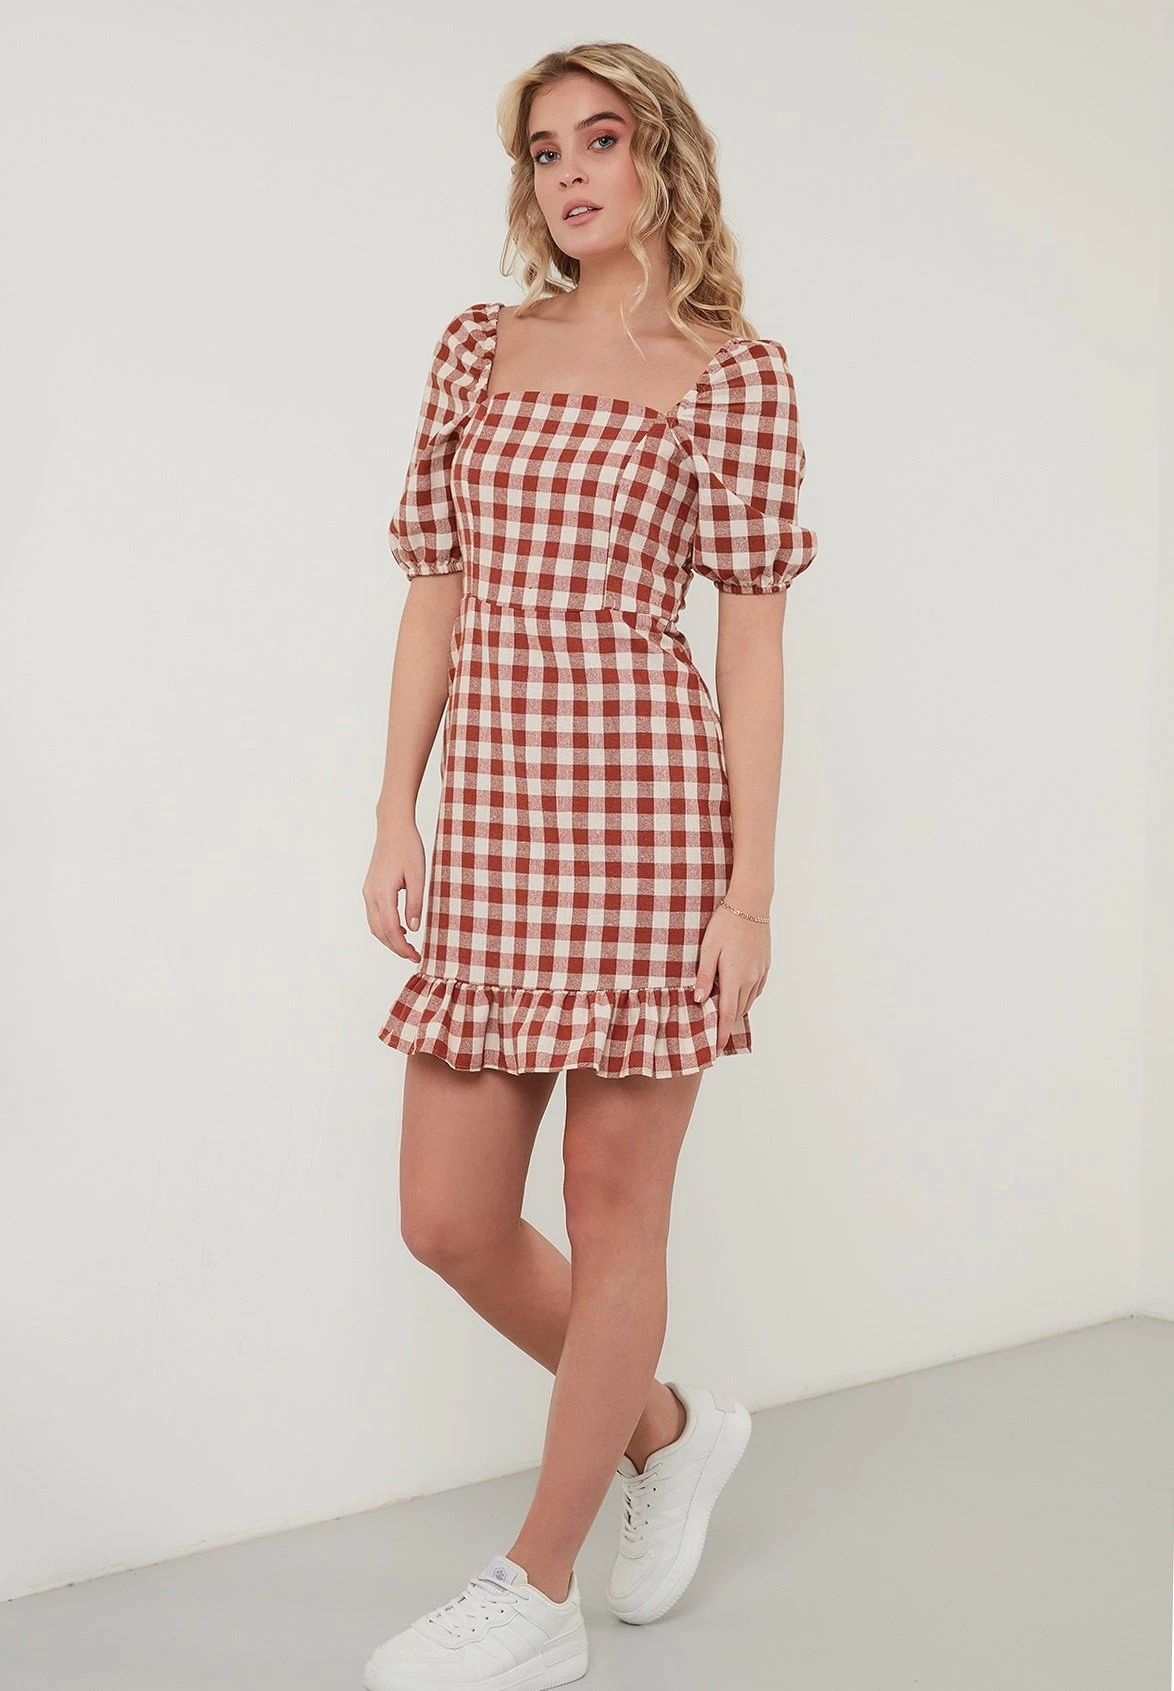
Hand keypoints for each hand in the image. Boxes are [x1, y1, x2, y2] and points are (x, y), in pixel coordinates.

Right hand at [363, 816, 425, 960]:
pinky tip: (400, 928)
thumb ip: (415, 903)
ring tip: (408, 946)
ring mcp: (368, 891)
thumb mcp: (418, 876)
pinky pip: (374, 915)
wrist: (393, 827)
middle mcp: (370, 894)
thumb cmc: (408, 847)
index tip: (416, 956)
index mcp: (382, 892)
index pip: (390, 929)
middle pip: (379, 931)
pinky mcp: (370, 888)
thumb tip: (413, 929)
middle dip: (395, 947)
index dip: (402, 947)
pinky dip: (385, 927)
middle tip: (414, 956)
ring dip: (389, 939)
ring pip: (374, 925)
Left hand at [693, 901, 770, 1049]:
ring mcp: (760, 972)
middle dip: (727, 1023)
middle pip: (737, 1010)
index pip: (726, 1013)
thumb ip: (704, 976)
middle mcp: (750, 979)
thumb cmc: (725, 924)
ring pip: (748, 1000)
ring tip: (724, 1015)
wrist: (751, 904)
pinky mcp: (765, 965)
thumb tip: (699, 1000)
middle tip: (715, 1032)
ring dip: (736, 1009)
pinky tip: (738, 993)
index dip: (721, 1032)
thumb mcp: (708, 949)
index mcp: (734, 977)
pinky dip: (746, 997)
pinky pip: (756, 989)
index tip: (717, 1048)